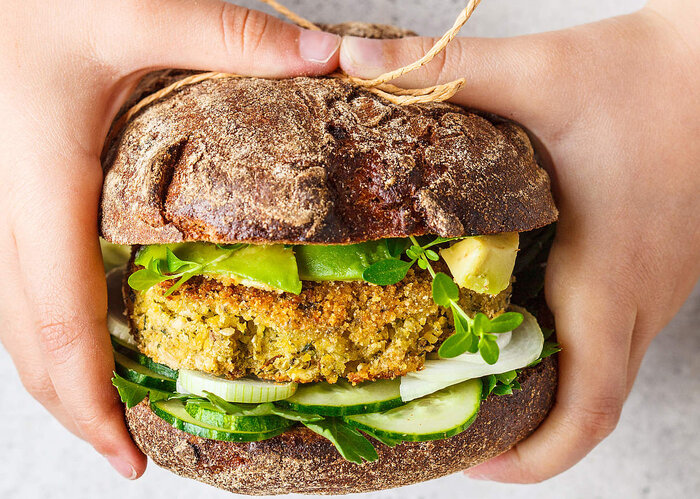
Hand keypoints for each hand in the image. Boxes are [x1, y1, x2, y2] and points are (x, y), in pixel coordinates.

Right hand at [0, 0, 339, 479]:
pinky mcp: (14, 188)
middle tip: (132, 448)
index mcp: (42, 180)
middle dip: (74, 404)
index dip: (87, 399)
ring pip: (14, 314)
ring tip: (115, 405)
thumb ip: (235, 36)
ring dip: (60, 371)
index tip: (127, 457)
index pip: (58, 317)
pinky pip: (21, 277)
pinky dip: (51, 324)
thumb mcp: (138, 7)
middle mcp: (9, 203)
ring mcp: (2, 199)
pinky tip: (91, 327)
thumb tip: (333, 58)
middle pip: (24, 338)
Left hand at [339, 0, 698, 481]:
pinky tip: (522, 311)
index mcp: (609, 275)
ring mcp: (656, 284)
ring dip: (548, 387)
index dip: (537, 457)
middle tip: (461, 420)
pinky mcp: (656, 262)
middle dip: (531, 432)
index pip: (588, 408)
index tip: (479, 463)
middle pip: (592, 403)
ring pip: (605, 368)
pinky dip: (569, 345)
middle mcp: (640, 295)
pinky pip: (615, 330)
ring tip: (478, 373)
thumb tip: (353, 65)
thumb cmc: (648, 73)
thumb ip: (442, 71)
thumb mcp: (536, 72)